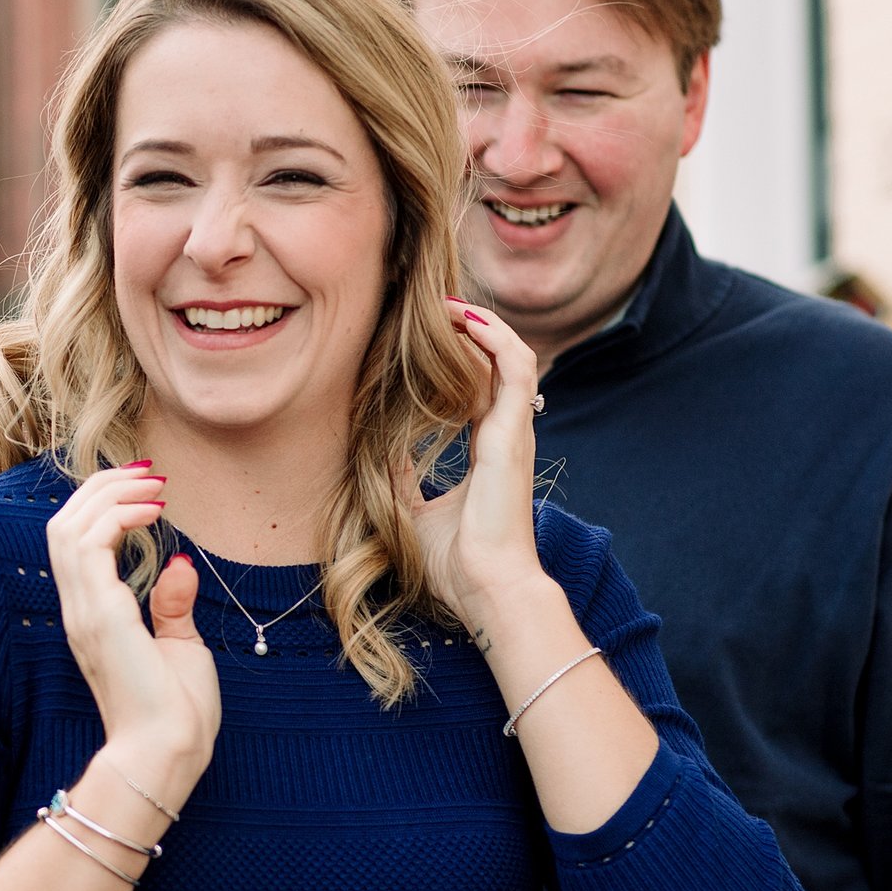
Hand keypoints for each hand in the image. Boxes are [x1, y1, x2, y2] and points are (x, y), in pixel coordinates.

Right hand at [45, 465, 219, 797]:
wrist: (168, 751)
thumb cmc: (175, 712)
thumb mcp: (179, 646)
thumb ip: (171, 606)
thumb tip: (179, 564)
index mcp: (92, 615)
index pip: (74, 541)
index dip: (101, 503)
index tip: (144, 485)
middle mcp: (79, 609)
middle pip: (64, 524)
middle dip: (101, 487)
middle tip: (145, 471)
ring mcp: (84, 612)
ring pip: (68, 527)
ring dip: (109, 495)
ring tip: (151, 483)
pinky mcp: (100, 615)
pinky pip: (90, 544)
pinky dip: (118, 516)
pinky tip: (154, 511)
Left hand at [398, 300, 551, 631]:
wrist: (485, 587)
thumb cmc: (455, 562)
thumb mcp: (413, 509)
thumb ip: (401, 476)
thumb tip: (375, 453)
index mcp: (488, 452)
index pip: (481, 389)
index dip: (461, 358)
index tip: (430, 336)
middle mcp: (506, 436)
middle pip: (497, 364)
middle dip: (471, 330)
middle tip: (436, 306)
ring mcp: (515, 432)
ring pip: (512, 356)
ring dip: (483, 324)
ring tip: (450, 303)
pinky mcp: (515, 433)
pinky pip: (516, 367)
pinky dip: (494, 337)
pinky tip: (466, 318)